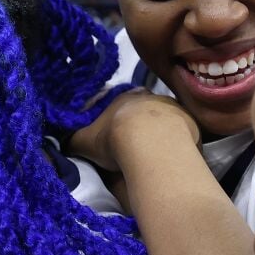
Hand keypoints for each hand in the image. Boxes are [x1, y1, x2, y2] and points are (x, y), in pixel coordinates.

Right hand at [67, 90, 198, 172]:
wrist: (150, 145)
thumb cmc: (114, 138)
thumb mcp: (84, 141)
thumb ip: (74, 141)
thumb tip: (63, 143)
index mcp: (125, 96)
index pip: (121, 105)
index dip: (119, 121)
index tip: (119, 137)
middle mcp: (151, 96)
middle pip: (146, 111)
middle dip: (142, 127)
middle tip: (138, 149)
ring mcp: (174, 107)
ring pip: (167, 121)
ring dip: (163, 135)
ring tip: (158, 156)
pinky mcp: (191, 122)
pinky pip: (184, 133)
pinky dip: (178, 144)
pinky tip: (173, 158)